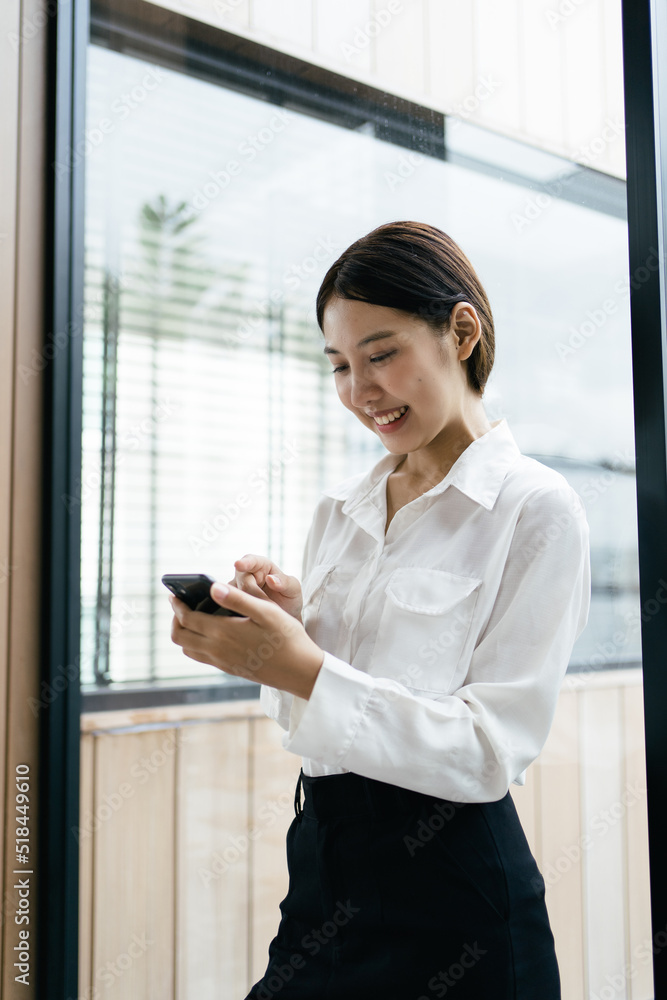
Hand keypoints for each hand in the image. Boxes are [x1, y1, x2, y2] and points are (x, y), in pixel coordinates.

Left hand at [169, 580, 322, 698]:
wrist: (300, 671)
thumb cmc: (287, 637)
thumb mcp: (266, 611)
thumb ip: (238, 599)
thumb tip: (212, 587)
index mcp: (223, 633)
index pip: (186, 619)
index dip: (177, 605)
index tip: (174, 595)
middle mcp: (217, 651)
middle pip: (179, 637)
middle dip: (175, 619)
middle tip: (182, 605)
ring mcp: (222, 663)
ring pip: (188, 649)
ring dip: (184, 632)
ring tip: (194, 617)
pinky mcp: (230, 669)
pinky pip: (202, 657)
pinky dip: (196, 643)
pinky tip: (211, 632)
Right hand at [229, 553, 302, 621]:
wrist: (283, 618)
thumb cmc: (289, 598)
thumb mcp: (293, 589)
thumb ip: (284, 582)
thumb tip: (271, 579)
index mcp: (261, 565)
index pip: (251, 560)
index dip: (245, 563)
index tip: (239, 565)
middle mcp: (245, 574)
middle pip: (242, 582)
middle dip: (254, 595)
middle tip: (266, 607)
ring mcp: (236, 588)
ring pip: (233, 595)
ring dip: (246, 605)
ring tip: (261, 615)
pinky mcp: (230, 602)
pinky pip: (229, 606)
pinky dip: (239, 612)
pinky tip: (249, 619)